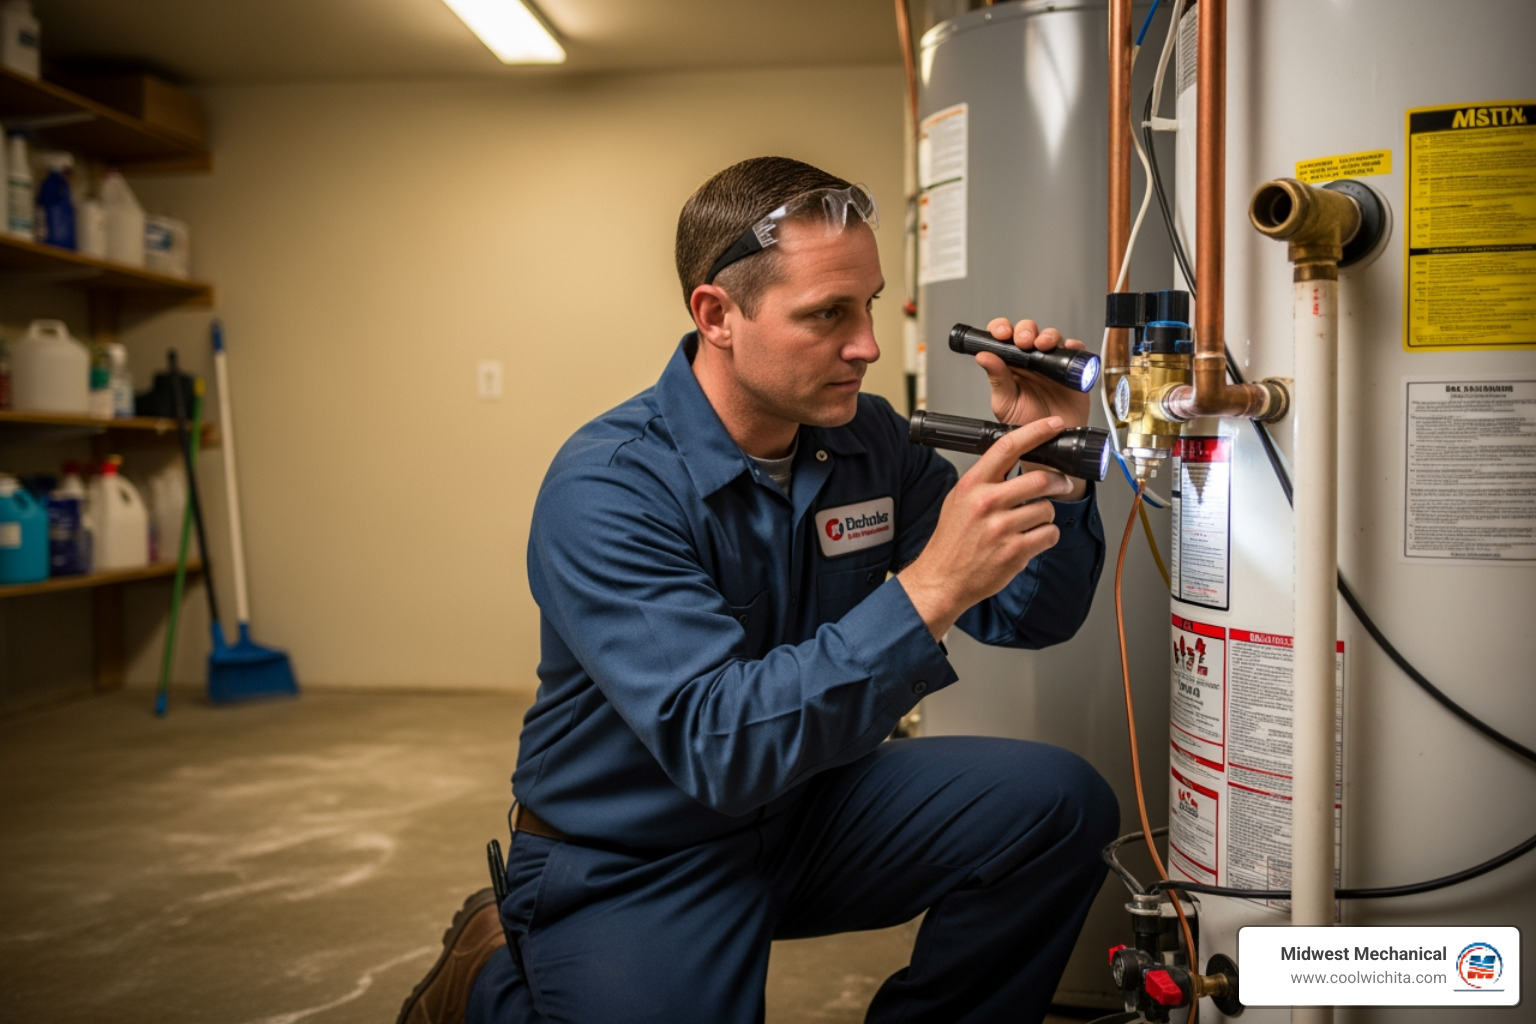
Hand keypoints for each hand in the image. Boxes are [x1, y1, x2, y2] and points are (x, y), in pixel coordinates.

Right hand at [898, 415, 1077, 639]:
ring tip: (1031, 523)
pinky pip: (1049, 534)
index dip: (1035, 432)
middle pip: (1039, 479)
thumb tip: (1016, 461)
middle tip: (1060, 484)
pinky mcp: (1015, 552)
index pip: (1007, 447)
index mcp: (972, 485)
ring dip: (1046, 515)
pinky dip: (1046, 536)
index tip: (1053, 424)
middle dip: (1058, 481)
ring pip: (1047, 508)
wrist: (942, 578)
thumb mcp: (958, 499)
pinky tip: (1031, 539)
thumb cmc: (951, 540)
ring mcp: (1002, 528)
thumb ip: (985, 480)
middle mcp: (987, 503)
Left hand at [973, 318, 1092, 429]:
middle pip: (1028, 331)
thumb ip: (997, 379)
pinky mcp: (1072, 370)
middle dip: (1025, 330)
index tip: (1001, 333)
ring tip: (1043, 344)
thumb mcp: (1005, 403)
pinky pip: (1076, 352)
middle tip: (1023, 341)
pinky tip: (1068, 348)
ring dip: (1048, 335)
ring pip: (1051, 337)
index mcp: (1010, 364)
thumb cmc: (1025, 425)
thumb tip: (983, 356)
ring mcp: (1052, 364)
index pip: (1003, 338)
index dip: (1001, 329)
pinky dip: (1074, 346)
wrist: (1049, 444)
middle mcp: (1030, 361)